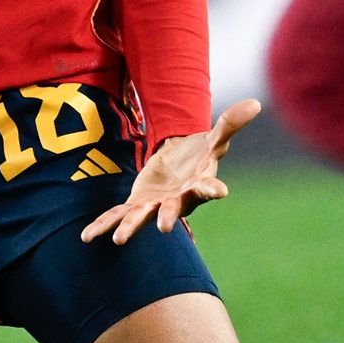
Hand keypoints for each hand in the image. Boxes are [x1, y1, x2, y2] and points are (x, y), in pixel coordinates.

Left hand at [82, 100, 261, 244]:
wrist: (179, 164)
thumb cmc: (200, 154)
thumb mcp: (214, 137)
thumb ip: (231, 123)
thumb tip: (257, 102)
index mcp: (199, 184)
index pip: (208, 186)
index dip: (213, 188)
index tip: (221, 191)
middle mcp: (177, 200)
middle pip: (173, 209)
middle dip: (167, 217)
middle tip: (164, 227)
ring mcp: (155, 205)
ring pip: (142, 218)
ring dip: (131, 227)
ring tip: (119, 240)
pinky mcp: (137, 204)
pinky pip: (117, 215)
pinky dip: (102, 225)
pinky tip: (87, 236)